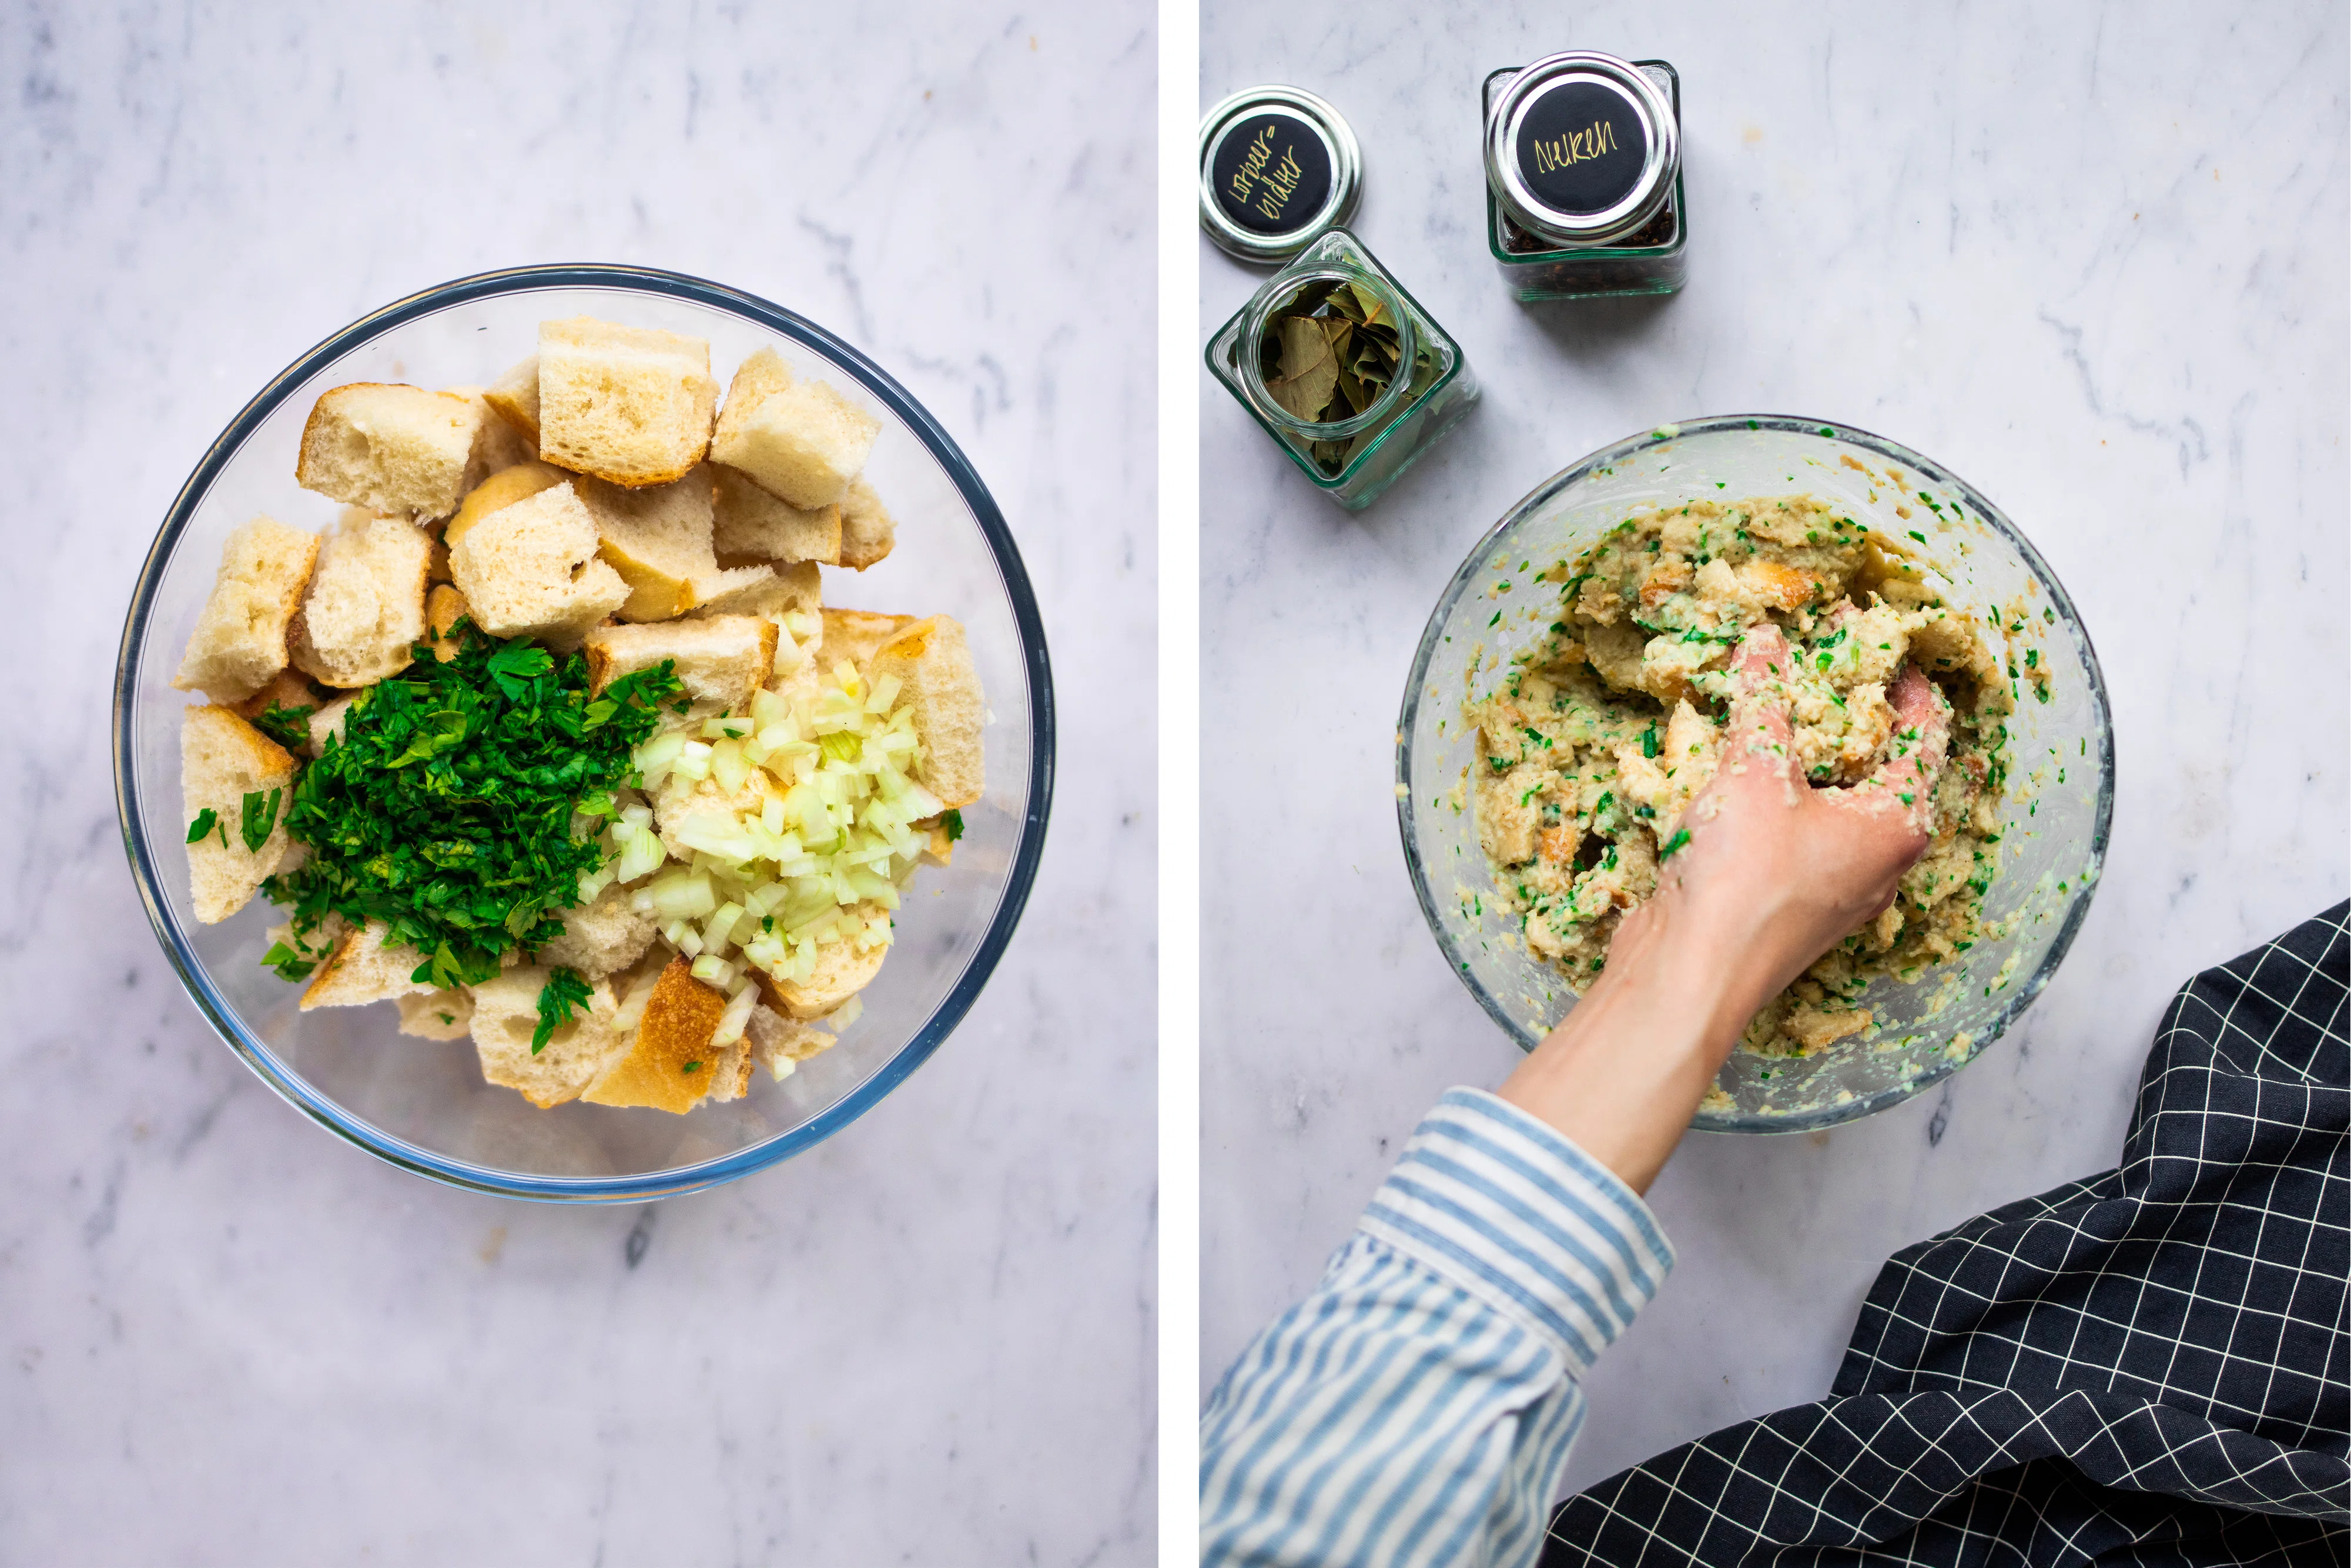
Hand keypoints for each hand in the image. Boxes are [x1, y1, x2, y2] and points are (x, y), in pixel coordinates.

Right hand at [1649, 621, 1949, 1017]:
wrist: (1689, 976)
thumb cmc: (1743, 878)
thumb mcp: (1753, 769)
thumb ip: (1763, 698)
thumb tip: (1766, 640)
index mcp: (1900, 825)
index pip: (1926, 734)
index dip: (1907, 682)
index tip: (1883, 643)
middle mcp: (1881, 861)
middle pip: (1881, 771)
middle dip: (1850, 718)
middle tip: (1821, 668)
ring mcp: (1838, 889)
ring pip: (1837, 806)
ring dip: (1808, 760)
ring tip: (1777, 712)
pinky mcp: (1792, 905)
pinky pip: (1799, 836)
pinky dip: (1779, 799)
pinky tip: (1740, 775)